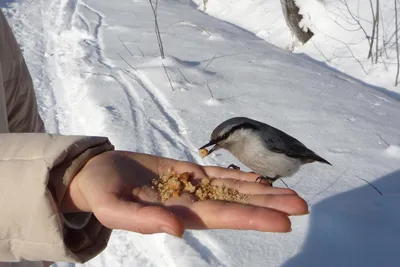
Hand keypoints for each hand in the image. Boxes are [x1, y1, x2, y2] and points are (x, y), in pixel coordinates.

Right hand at [60, 151, 307, 236]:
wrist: (97, 174)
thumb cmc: (101, 193)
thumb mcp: (116, 209)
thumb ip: (145, 220)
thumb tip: (178, 230)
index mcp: (179, 214)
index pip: (223, 217)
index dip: (254, 218)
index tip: (285, 221)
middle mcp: (193, 202)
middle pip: (238, 203)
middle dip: (270, 204)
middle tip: (304, 205)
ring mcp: (192, 186)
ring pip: (234, 187)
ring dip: (263, 189)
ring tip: (292, 191)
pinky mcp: (187, 171)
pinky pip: (220, 174)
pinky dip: (241, 175)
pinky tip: (260, 177)